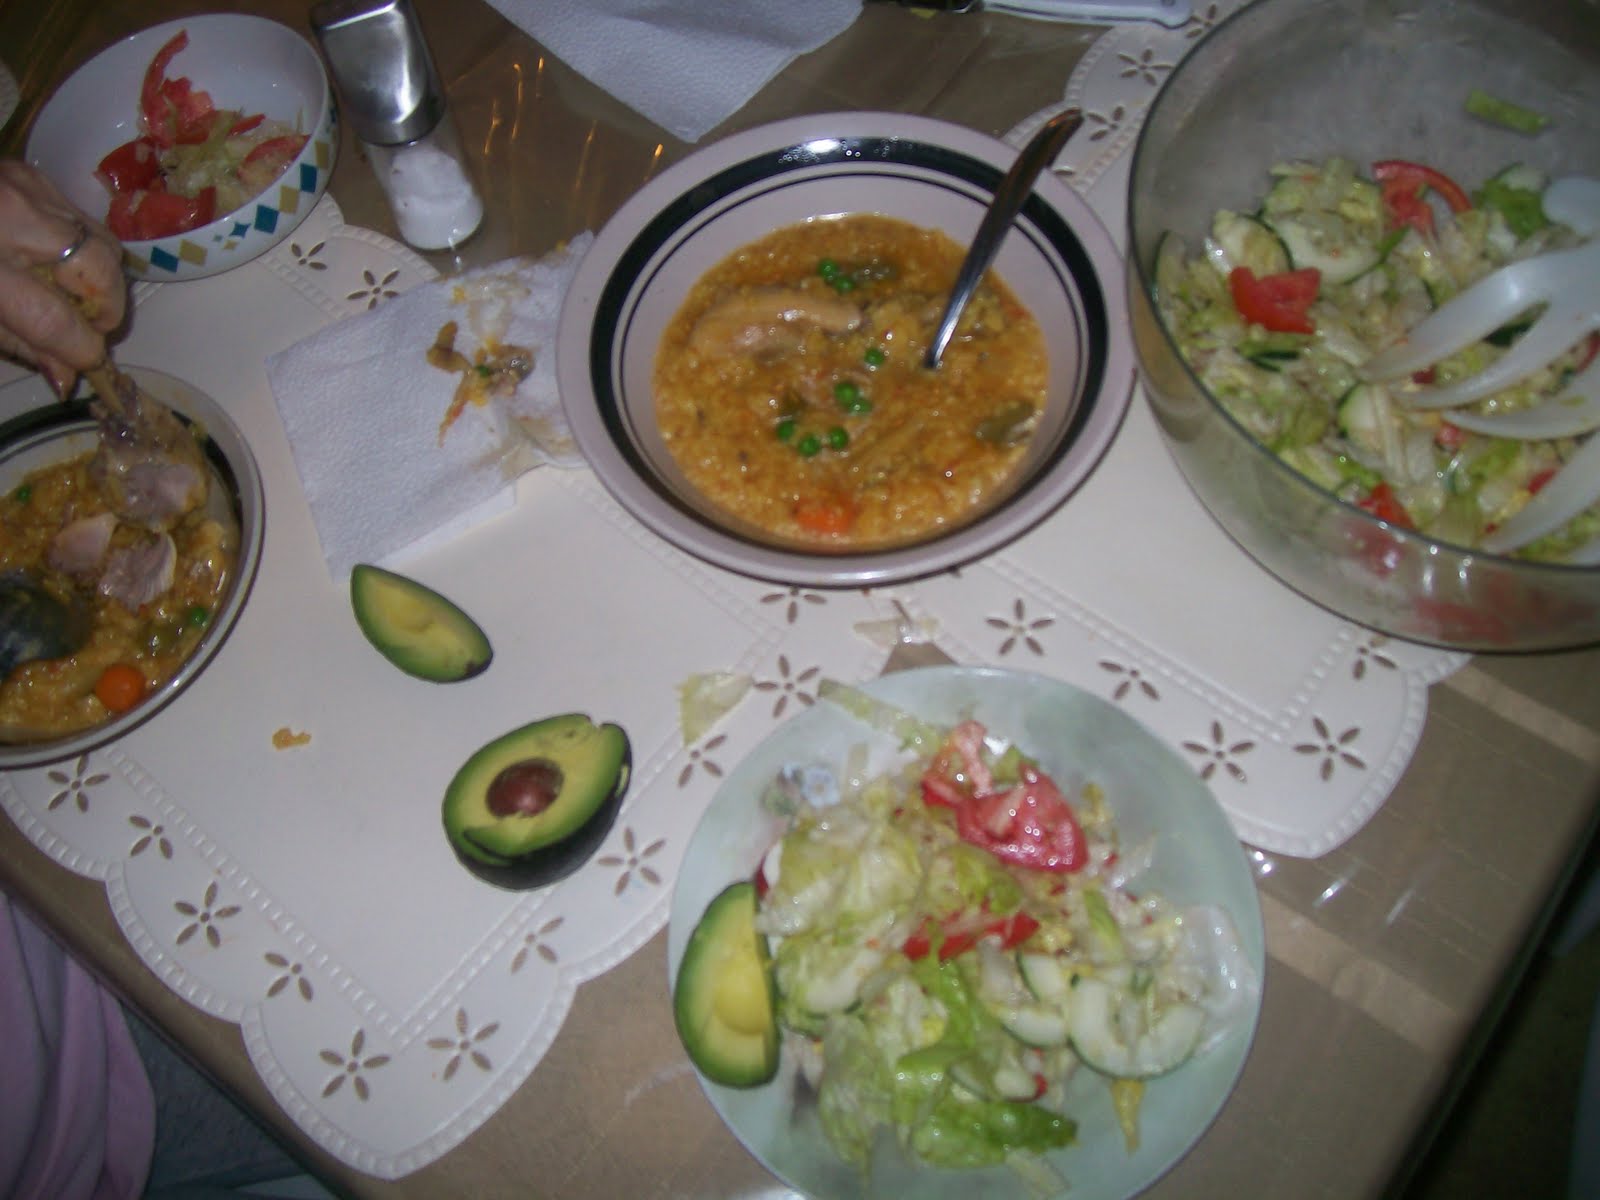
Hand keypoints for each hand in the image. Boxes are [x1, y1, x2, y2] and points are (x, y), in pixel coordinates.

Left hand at [0, 160, 126, 395]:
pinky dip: (85, 251)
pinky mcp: (36, 175)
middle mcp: (12, 220)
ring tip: (76, 295)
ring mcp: (29, 190)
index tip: (88, 361)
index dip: (82, 349)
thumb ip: (21, 344)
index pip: (55, 320)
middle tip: (90, 326)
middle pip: (100, 272)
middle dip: (106, 310)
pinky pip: (87, 222)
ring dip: (101, 281)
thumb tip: (70, 374)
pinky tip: (59, 261)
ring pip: (105, 245)